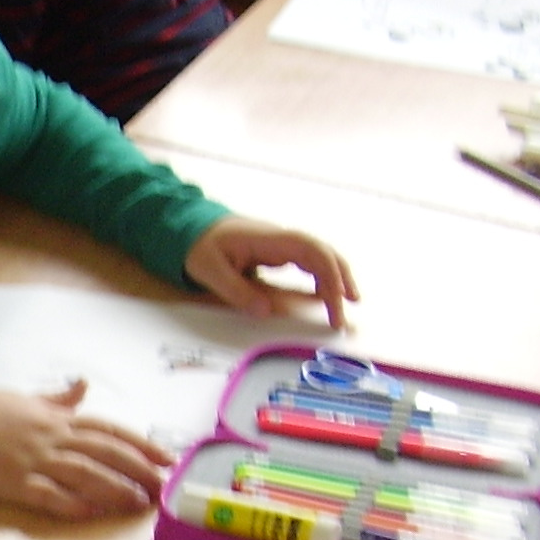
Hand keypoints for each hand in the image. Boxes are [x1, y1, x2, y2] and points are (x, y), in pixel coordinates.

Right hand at [0, 381, 173, 519]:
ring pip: (84, 474)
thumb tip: (83, 386)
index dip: (141, 444)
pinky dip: (73, 504)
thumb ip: (58, 399)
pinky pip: (49, 496)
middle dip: (138, 470)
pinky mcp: (15, 484)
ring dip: (114, 489)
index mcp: (58, 419)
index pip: (109, 430)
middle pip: (105, 453)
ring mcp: (35, 462)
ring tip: (138, 502)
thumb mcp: (26, 398)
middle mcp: (52, 439)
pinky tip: (93, 512)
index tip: (167, 457)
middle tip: (163, 486)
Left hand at [183, 215, 358, 328]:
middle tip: (346, 311)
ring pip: (320, 257)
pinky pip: (308, 262)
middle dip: (340, 280)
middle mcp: (282, 239)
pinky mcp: (280, 252)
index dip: (329, 274)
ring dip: (335, 279)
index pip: (311, 250)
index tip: (336, 300)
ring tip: (344, 307)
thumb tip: (266, 312)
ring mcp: (282, 244)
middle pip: (323, 253)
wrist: (194, 227)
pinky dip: (322, 278)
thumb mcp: (210, 271)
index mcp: (268, 239)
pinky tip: (327, 296)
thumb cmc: (201, 245)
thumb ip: (237, 291)